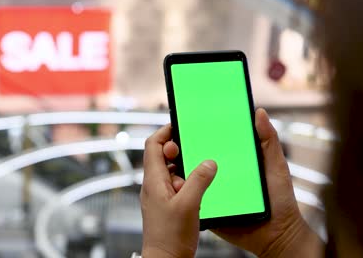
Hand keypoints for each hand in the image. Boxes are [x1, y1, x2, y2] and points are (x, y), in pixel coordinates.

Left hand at [141, 124, 216, 257]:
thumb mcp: (189, 204)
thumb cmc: (170, 237)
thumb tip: (209, 162)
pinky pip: (175, 184)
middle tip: (194, 151)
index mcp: (154, 180)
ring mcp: (159, 195)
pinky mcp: (166, 204)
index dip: (165, 132)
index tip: (179, 126)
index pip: (153, 145)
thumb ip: (199, 180)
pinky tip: (198, 188)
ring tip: (198, 173)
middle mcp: (153, 185)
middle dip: (178, 150)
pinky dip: (186, 180)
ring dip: (184, 167)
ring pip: (170, 170)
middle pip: (161, 155)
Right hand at [165, 109, 321, 256]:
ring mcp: (214, 192)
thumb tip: (260, 112)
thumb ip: (269, 140)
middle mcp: (222, 174)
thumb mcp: (276, 165)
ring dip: (180, 172)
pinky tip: (179, 186)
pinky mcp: (211, 210)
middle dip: (183, 151)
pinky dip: (185, 194)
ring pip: (192, 180)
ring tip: (172, 162)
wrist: (277, 234)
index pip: (215, 143)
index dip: (200, 133)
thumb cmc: (280, 199)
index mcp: (235, 161)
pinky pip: (194, 200)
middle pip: (198, 159)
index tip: (187, 122)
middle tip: (173, 144)